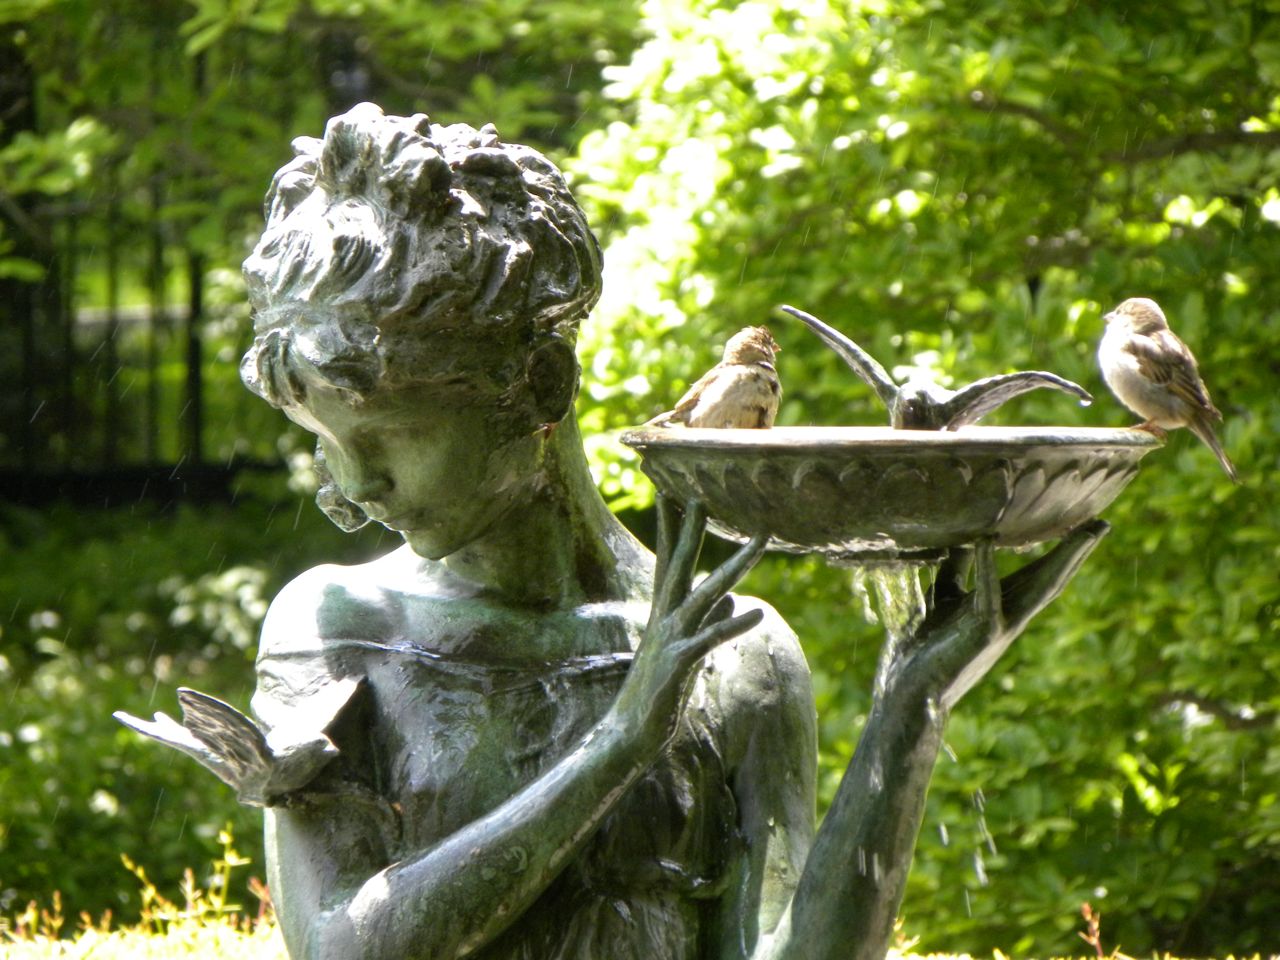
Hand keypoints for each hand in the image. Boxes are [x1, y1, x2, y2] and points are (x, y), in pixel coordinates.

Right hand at [613, 494, 766, 744]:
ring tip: (762, 540)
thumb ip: (709, 620)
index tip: (675, 493)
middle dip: (692, 529)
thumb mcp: (685, 651)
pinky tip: (756, 614)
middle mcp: (664, 619)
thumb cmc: (654, 695)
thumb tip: (734, 598)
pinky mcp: (679, 663)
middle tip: (700, 494)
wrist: (625, 735)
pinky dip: (733, 624)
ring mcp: (670, 639)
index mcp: (663, 614)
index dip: (673, 527)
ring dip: (736, 565)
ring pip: (706, 593)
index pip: (668, 560)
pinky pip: (710, 638)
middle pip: (681, 564)